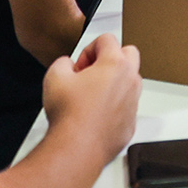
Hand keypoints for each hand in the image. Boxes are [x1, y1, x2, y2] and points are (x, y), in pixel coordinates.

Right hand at [41, 33, 141, 166]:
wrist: (77, 148)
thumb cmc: (70, 116)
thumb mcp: (54, 76)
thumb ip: (63, 62)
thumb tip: (67, 66)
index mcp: (114, 65)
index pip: (107, 39)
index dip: (88, 49)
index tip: (80, 65)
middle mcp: (129, 82)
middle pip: (128, 54)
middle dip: (109, 58)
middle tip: (91, 72)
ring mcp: (133, 103)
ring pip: (130, 82)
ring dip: (114, 82)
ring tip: (92, 94)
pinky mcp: (130, 123)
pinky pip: (126, 107)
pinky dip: (114, 106)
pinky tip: (95, 115)